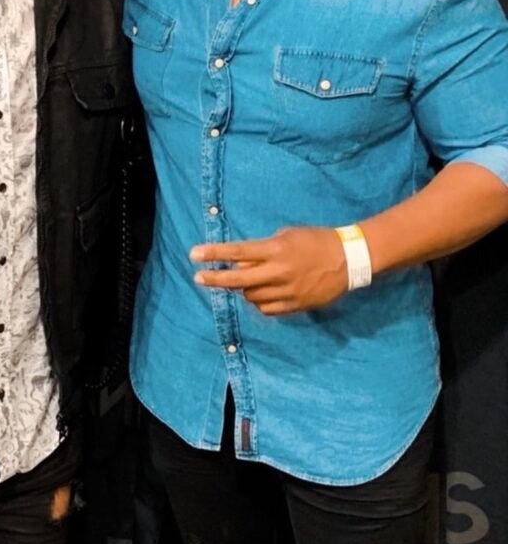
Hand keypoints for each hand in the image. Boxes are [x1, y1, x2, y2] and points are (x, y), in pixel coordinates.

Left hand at [190, 227, 348, 315]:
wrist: (349, 259)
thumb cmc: (315, 240)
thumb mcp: (287, 235)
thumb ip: (263, 250)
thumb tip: (241, 264)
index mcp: (277, 250)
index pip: (238, 252)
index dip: (214, 254)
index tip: (194, 254)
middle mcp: (279, 272)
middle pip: (238, 280)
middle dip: (215, 279)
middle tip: (198, 277)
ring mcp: (288, 291)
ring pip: (251, 297)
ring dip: (243, 289)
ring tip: (246, 280)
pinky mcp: (296, 306)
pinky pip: (267, 308)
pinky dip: (259, 301)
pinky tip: (261, 293)